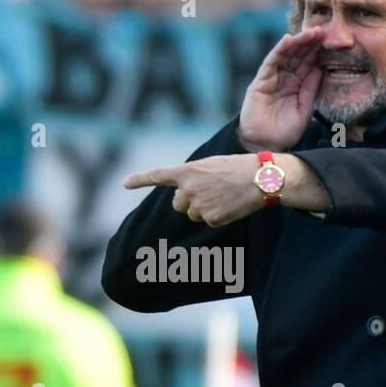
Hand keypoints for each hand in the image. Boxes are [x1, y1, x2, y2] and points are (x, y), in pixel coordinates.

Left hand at [124, 155, 263, 227]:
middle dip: (188, 201)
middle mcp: (188, 190)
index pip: (158, 175)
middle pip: (178, 204)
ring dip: (204, 208)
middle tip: (208, 192)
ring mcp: (198, 206)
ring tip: (223, 196)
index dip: (140, 179)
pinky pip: (208, 221)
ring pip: (193, 214)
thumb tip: (185, 196)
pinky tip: (230, 205)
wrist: (261, 179)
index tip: (124, 183)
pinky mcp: (211, 219)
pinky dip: (218, 216)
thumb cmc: (238, 167)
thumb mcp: (211, 165)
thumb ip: (193, 176)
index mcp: (188, 172)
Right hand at [238, 27, 325, 151]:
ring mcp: (272, 79)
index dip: (318, 52)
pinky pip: (271, 62)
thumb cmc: (285, 132)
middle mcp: (285, 79)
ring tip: (311, 32)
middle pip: (298, 56)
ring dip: (298, 42)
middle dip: (310, 43)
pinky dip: (279, 50)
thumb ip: (310, 90)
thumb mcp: (304, 110)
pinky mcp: (261, 81)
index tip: (331, 40)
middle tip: (324, 30)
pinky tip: (288, 39)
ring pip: (286, 55)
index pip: (308, 64)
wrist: (266, 146)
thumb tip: (320, 69)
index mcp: (296, 85)